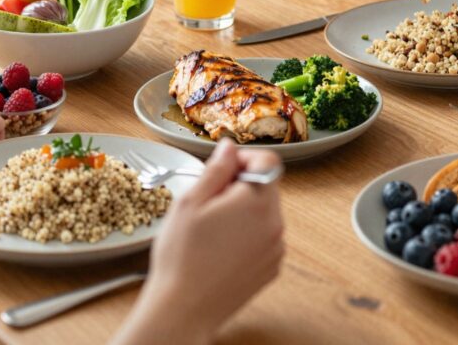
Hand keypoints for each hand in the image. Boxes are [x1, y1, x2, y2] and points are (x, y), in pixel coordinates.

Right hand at [118, 139, 283, 344]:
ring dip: (244, 212)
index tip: (222, 169)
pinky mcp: (272, 268)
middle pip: (266, 186)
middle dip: (240, 186)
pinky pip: (264, 238)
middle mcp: (275, 223)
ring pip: (265, 213)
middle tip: (209, 202)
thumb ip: (216, 169)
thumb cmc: (181, 257)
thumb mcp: (190, 201)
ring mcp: (276, 248)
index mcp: (257, 201)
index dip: (243, 158)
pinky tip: (221, 249)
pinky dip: (248, 236)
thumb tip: (230, 147)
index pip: (268, 160)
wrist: (182, 310)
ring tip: (212, 230)